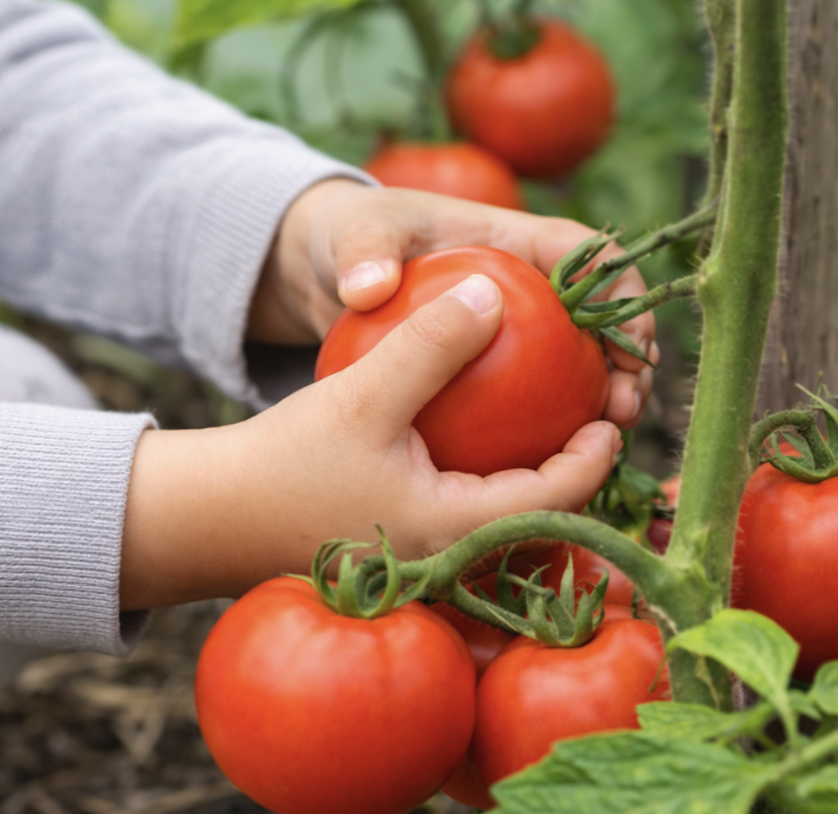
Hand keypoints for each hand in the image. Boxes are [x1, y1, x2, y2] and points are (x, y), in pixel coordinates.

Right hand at [122, 276, 620, 609]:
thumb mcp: (363, 393)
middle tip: (592, 417)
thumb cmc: (283, 463)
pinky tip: (485, 440)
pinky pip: (469, 516)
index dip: (595, 456)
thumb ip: (430, 344)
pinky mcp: (403, 552)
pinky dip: (492, 479)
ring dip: (537, 475)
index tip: (607, 411)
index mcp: (457, 532)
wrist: (211, 519)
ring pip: (507, 519)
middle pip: (542, 517)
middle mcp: (451, 560)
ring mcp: (426, 562)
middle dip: (577, 471)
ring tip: (552, 426)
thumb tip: (494, 292)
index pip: (556, 498)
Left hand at [248, 180, 656, 428]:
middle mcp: (532, 288)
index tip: (628, 346)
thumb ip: (364, 252)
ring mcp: (519, 332)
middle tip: (623, 410)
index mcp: (520, 242)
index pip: (595, 258)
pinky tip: (540, 476)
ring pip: (580, 369)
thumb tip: (368, 289)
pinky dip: (546, 434)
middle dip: (630, 364)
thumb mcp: (355, 233)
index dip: (626, 298)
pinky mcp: (498, 370)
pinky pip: (531, 403)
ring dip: (602, 405)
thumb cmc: (353, 235)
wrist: (332, 265)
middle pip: (604, 323)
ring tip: (605, 447)